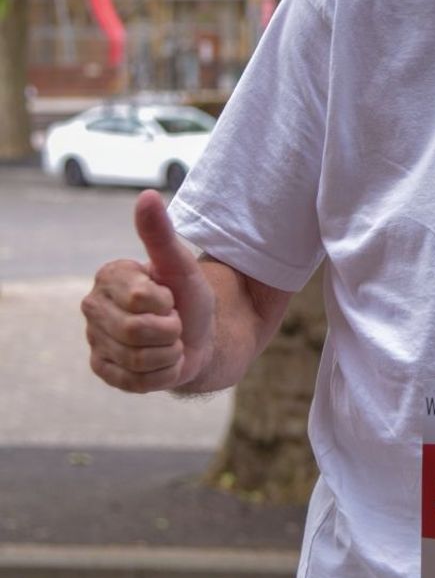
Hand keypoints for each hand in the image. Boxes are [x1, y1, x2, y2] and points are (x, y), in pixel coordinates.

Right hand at [82, 190, 213, 391]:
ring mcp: (95, 341)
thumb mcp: (181, 265)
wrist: (199, 336)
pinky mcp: (103, 371)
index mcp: (109, 276)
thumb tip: (146, 196)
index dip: (167, 302)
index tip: (170, 297)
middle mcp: (92, 307)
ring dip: (168, 351)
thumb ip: (160, 234)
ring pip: (138, 359)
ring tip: (169, 340)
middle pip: (137, 331)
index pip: (140, 298)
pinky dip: (163, 372)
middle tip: (172, 321)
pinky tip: (163, 360)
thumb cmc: (188, 297)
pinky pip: (137, 381)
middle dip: (170, 329)